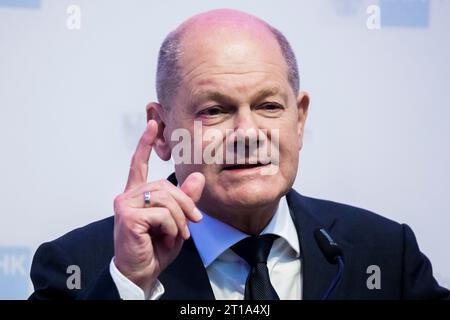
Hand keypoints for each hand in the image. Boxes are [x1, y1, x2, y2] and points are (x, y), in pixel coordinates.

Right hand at [113, 120, 204, 294]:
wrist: (142, 271)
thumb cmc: (155, 246)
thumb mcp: (176, 220)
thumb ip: (184, 199)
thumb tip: (197, 176)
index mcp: (136, 194)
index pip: (138, 163)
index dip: (145, 143)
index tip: (152, 124)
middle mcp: (127, 195)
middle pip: (165, 185)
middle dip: (185, 204)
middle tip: (193, 223)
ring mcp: (125, 204)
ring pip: (165, 198)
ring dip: (180, 219)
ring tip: (179, 234)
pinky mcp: (127, 216)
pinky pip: (162, 213)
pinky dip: (173, 227)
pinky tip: (169, 238)